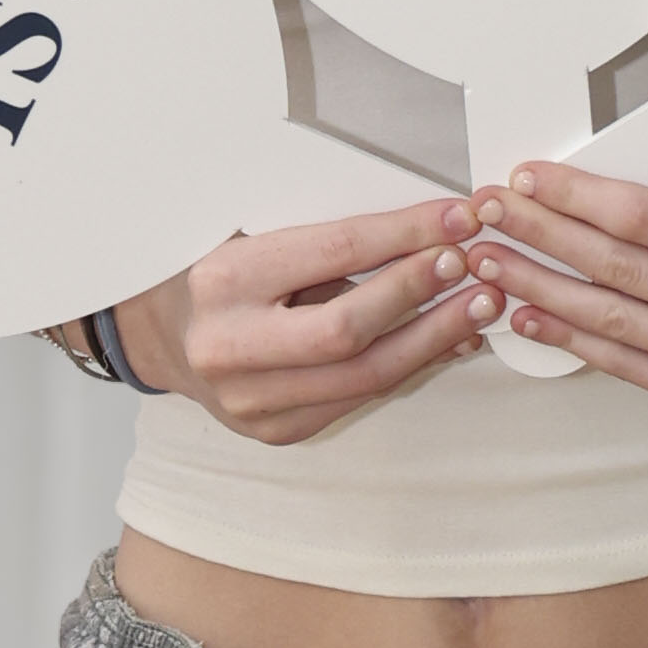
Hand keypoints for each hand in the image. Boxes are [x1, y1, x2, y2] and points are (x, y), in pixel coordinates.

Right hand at [110, 200, 497, 445]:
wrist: (168, 336)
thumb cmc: (223, 272)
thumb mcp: (257, 236)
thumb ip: (328, 240)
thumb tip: (427, 229)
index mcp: (224, 281)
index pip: (332, 252)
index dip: (403, 234)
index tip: (455, 217)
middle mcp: (229, 347)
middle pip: (347, 328)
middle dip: (419, 293)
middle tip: (473, 266)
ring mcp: (250, 401)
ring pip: (362, 375)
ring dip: (432, 339)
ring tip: (479, 306)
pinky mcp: (275, 430)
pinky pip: (359, 398)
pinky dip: (409, 368)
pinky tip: (447, 343)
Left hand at [450, 165, 647, 417]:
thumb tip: (565, 191)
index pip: (641, 216)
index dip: (573, 197)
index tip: (525, 179)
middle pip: (616, 266)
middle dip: (541, 235)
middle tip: (489, 213)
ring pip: (610, 318)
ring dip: (539, 288)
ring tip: (491, 262)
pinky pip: (624, 363)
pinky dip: (568, 338)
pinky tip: (527, 316)